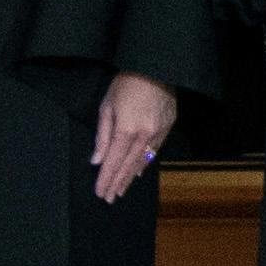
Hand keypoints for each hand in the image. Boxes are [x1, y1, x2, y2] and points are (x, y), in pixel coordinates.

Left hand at [89, 72, 177, 200]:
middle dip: (117, 183)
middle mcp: (144, 136)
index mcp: (126, 130)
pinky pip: (155, 150)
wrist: (157, 67)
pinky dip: (145, 163)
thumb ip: (102, 136)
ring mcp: (159, 132)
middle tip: (110, 198)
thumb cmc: (126, 83)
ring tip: (122, 189)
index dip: (106, 179)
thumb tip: (97, 160)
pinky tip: (139, 171)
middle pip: (128, 166)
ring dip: (131, 177)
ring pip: (143, 161)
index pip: (113, 162)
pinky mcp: (168, 126)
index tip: (100, 193)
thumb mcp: (107, 106)